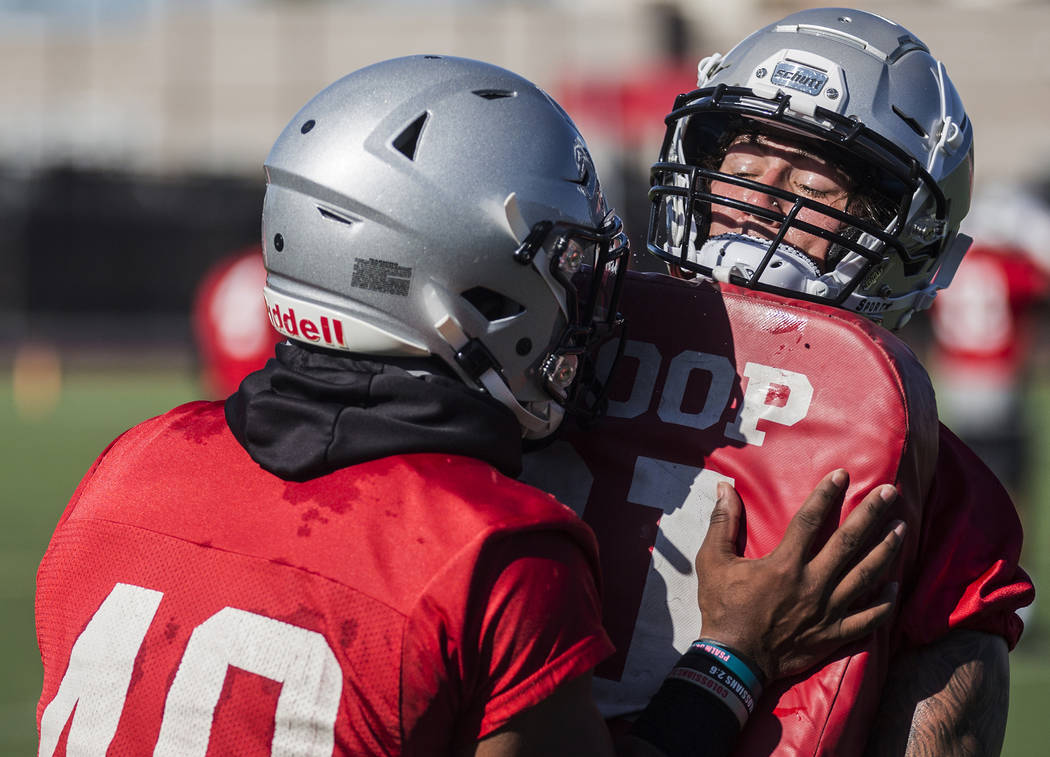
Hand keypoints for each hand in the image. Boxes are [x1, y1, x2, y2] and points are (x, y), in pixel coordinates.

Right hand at [695, 469, 903, 681]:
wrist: (734, 659)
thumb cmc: (722, 608)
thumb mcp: (713, 561)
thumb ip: (723, 523)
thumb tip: (726, 488)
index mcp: (785, 564)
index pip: (810, 520)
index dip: (827, 495)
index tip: (843, 474)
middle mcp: (813, 583)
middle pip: (849, 543)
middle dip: (872, 514)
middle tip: (891, 493)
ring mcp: (828, 610)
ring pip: (866, 576)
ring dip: (886, 550)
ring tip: (901, 528)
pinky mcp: (834, 634)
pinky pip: (869, 618)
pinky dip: (885, 602)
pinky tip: (896, 585)